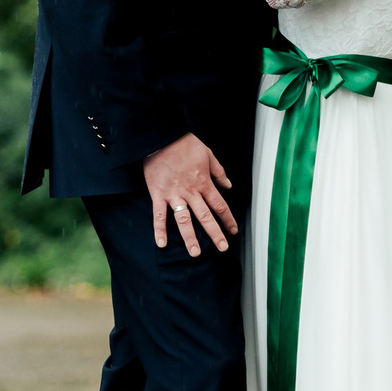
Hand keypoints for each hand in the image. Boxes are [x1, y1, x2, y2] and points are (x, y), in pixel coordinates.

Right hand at [144, 133, 237, 255]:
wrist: (161, 137)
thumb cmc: (185, 144)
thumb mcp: (208, 154)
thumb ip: (219, 171)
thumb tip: (228, 185)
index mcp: (204, 183)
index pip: (219, 205)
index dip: (228, 219)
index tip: (233, 230)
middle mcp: (191, 192)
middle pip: (205, 216)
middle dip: (215, 233)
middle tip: (222, 248)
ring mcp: (174, 195)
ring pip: (184, 220)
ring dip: (190, 237)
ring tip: (195, 253)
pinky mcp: (158, 194)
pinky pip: (159, 215)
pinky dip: (160, 230)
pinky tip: (162, 244)